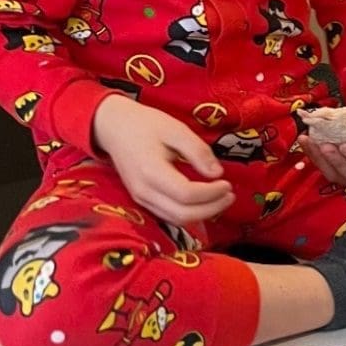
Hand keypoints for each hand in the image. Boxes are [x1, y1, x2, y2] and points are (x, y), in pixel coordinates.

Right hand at [93, 95, 235, 225]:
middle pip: (182, 214)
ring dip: (203, 214)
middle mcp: (144, 191)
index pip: (186, 194)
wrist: (115, 128)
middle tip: (230, 195)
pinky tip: (204, 202)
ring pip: (176, 219)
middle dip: (212, 208)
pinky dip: (189, 214)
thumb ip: (198, 151)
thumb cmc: (146, 125)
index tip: (227, 183)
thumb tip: (218, 173)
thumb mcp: (176, 129)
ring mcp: (141, 199)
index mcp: (151, 171)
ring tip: (222, 199)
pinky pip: (168, 216)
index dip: (211, 193)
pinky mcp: (142, 201)